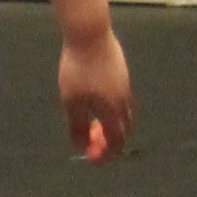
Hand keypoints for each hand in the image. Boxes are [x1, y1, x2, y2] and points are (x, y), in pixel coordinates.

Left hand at [58, 30, 133, 161]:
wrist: (89, 36)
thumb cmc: (78, 70)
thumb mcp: (72, 102)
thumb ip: (77, 127)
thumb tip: (80, 147)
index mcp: (113, 111)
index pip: (116, 141)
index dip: (106, 154)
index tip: (94, 160)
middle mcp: (124, 100)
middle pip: (123, 128)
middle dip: (110, 140)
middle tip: (93, 143)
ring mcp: (125, 84)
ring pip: (123, 112)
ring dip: (111, 123)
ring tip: (94, 125)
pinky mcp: (121, 71)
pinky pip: (120, 97)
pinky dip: (111, 108)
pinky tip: (97, 102)